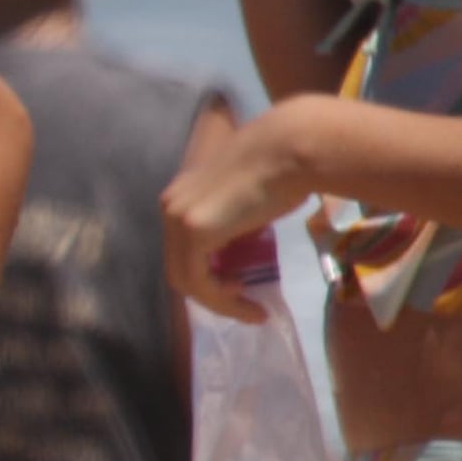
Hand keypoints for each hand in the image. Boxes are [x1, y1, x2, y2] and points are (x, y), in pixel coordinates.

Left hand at [160, 104, 320, 318]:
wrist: (291, 150)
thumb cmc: (284, 171)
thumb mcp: (249, 205)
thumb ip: (232, 225)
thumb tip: (236, 251)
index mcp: (181, 197)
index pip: (183, 249)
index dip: (208, 275)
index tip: (241, 286)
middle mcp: (170, 206)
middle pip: (179, 265)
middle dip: (212, 292)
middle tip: (246, 302)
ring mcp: (177, 217)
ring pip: (185, 279)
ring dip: (219, 303)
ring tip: (252, 310)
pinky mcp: (192, 230)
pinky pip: (198, 282)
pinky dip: (222, 301)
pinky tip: (250, 307)